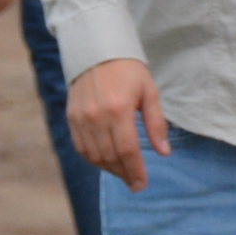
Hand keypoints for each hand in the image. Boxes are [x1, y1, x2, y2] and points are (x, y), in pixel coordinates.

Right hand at [67, 56, 170, 191]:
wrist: (96, 50)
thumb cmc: (128, 71)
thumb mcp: (149, 92)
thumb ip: (156, 124)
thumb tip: (164, 152)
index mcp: (119, 110)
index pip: (127, 150)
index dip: (135, 170)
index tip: (142, 184)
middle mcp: (96, 117)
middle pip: (110, 156)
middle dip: (124, 173)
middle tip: (135, 183)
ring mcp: (81, 118)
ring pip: (93, 155)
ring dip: (109, 169)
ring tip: (123, 173)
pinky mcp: (71, 117)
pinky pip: (81, 147)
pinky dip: (93, 159)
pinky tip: (106, 162)